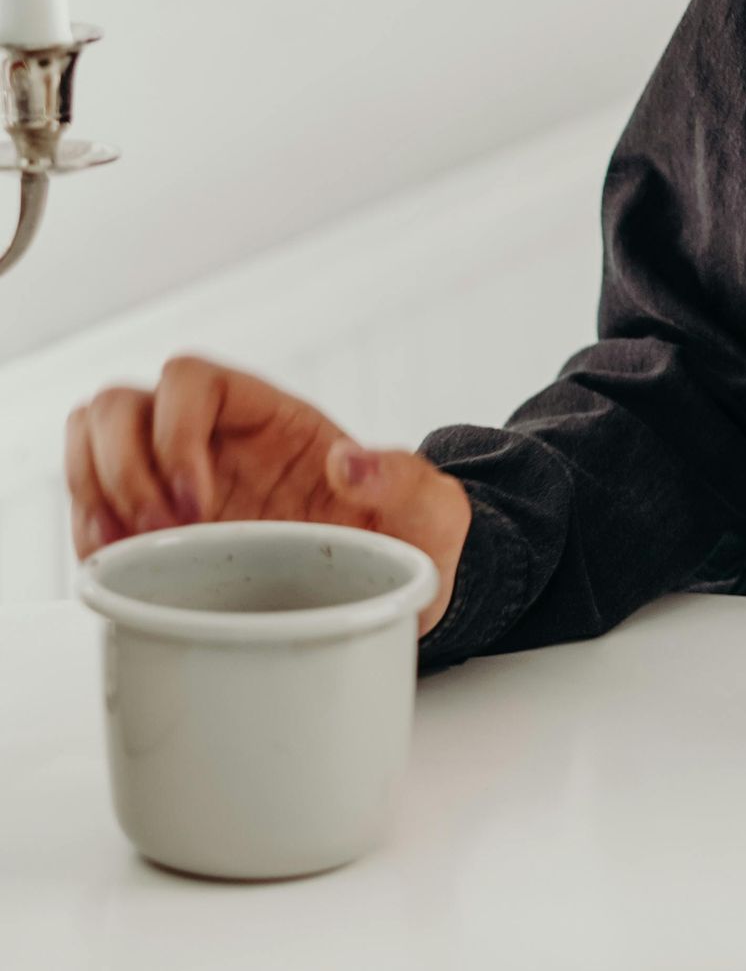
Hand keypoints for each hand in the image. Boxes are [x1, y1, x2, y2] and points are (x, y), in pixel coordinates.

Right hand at [65, 357, 471, 637]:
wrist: (389, 592)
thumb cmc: (406, 541)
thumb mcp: (430, 512)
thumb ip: (405, 481)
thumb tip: (352, 462)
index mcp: (270, 417)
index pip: (190, 378)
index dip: (175, 430)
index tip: (199, 502)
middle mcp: (212, 438)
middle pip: (119, 404)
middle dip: (121, 468)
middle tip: (160, 533)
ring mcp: (177, 479)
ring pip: (91, 439)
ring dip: (92, 491)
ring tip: (125, 550)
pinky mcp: (159, 528)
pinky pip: (93, 505)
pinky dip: (88, 531)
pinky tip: (114, 569)